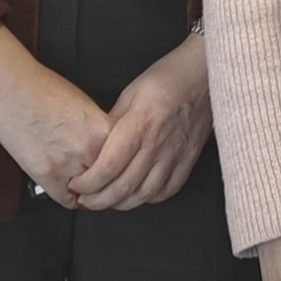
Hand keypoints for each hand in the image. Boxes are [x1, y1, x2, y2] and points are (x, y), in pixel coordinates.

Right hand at [0, 21, 111, 203]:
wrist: (11, 86)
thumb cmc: (43, 89)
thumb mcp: (85, 106)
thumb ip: (99, 131)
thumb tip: (107, 150)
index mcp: (104, 129)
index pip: (127, 161)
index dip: (124, 168)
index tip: (122, 173)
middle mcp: (90, 148)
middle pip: (112, 180)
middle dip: (109, 183)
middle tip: (107, 185)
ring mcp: (68, 164)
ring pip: (92, 194)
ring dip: (91, 193)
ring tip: (89, 189)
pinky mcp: (46, 174)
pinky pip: (67, 200)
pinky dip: (70, 198)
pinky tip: (70, 191)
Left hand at [68, 38, 212, 211]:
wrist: (204, 76)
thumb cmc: (167, 80)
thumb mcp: (128, 95)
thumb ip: (111, 124)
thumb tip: (94, 147)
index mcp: (138, 126)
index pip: (107, 168)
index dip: (87, 184)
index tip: (76, 185)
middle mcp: (157, 145)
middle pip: (123, 188)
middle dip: (98, 201)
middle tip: (85, 200)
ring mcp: (175, 156)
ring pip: (144, 195)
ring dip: (120, 204)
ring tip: (107, 201)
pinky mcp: (188, 160)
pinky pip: (167, 191)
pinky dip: (148, 199)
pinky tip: (137, 195)